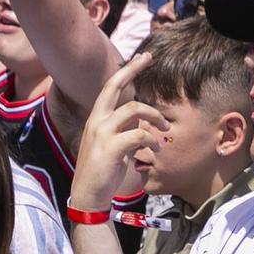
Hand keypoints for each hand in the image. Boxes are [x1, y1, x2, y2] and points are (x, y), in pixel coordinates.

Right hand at [70, 53, 168, 210]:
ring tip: (165, 128)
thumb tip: (144, 124)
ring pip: (134, 109)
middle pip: (114, 86)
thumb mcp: (113, 146)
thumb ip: (125, 131)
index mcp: (96, 120)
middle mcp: (96, 121)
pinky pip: (139, 134)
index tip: (142, 57)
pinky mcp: (111, 147)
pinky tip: (155, 150)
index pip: (110, 88)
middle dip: (132, 69)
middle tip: (149, 58)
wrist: (88, 195)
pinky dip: (152, 140)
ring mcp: (102, 133)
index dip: (126, 71)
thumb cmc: (102, 173)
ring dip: (155, 116)